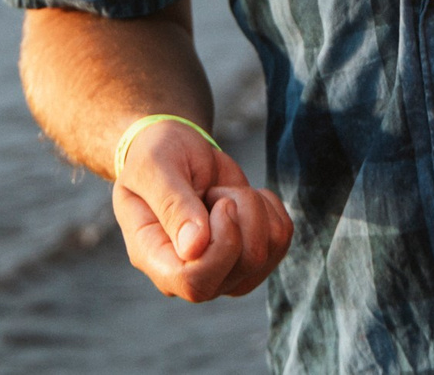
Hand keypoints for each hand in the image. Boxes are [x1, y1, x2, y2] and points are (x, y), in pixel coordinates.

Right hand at [112, 119, 292, 301]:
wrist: (176, 151)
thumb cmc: (155, 156)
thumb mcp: (155, 168)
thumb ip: (172, 205)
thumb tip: (194, 248)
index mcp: (154, 258)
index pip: (195, 282)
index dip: (222, 245)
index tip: (222, 204)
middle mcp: (188, 274)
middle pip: (242, 267)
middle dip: (244, 216)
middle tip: (217, 192)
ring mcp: (221, 271)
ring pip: (265, 255)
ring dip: (253, 209)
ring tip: (223, 194)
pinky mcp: (248, 258)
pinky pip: (280, 240)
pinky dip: (269, 209)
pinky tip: (241, 198)